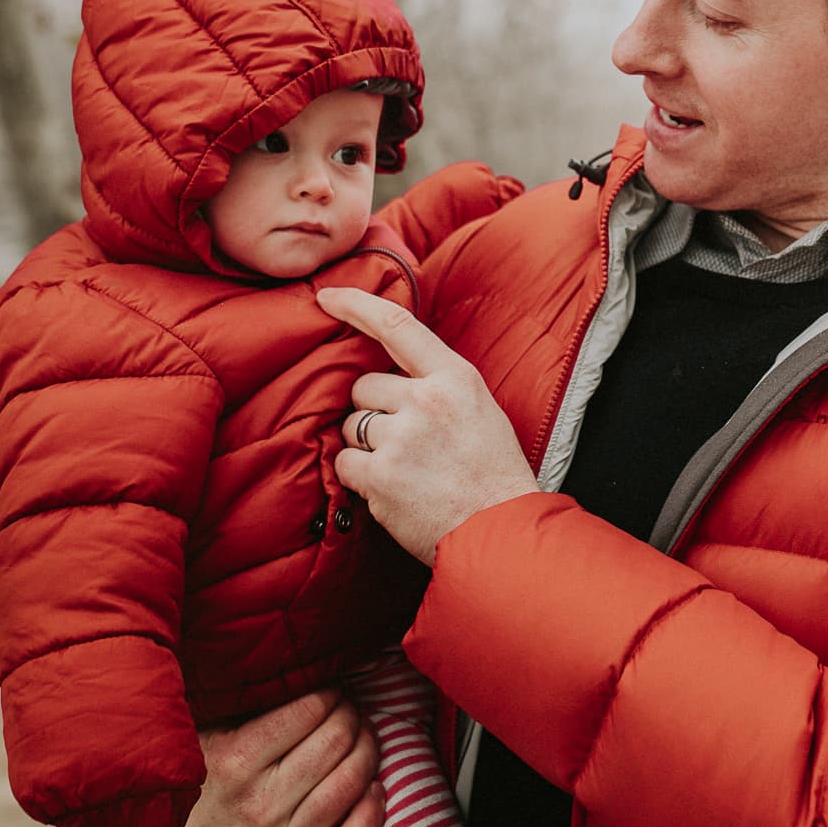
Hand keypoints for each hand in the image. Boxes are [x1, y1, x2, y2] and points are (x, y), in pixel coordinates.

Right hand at [175, 687, 384, 826]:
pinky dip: (372, 812)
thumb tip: (311, 660)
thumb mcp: (219, 722)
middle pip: (337, 741)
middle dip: (350, 715)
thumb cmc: (215, 764)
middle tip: (345, 711)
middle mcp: (256, 805)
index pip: (311, 709)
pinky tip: (373, 786)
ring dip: (368, 749)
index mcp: (234, 761)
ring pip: (352, 782)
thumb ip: (257, 694)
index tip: (327, 692)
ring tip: (358, 739)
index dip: (330, 693)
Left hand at [321, 287, 538, 564]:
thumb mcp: (479, 409)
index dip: (356, 305)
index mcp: (456, 377)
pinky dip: (360, 477)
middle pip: (363, 385)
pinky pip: (345, 463)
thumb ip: (438, 385)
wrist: (500, 531)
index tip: (327, 295)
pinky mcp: (381, 475)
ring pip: (351, 426)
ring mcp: (401, 437)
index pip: (397, 325)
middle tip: (405, 441)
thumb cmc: (492, 473)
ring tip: (407, 469)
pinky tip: (393, 489)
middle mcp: (426, 400)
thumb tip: (386, 373)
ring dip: (367, 446)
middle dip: (372, 410)